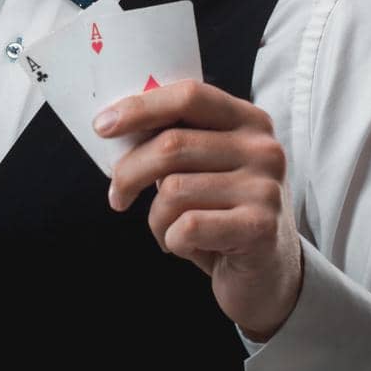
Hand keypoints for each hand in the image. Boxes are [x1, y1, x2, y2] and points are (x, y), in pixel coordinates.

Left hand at [98, 80, 303, 340]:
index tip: (102, 126)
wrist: (268, 274)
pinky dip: (172, 240)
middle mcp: (263, 147)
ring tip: (170, 230)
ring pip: (173, 190)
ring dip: (156, 218)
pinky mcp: (260, 227)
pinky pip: (188, 226)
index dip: (140, 108)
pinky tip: (187, 246)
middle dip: (129, 173)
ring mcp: (265, 187)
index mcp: (249, 120)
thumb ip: (177, 140)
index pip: (189, 96)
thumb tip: (115, 125)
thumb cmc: (222, 214)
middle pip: (172, 144)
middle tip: (117, 196)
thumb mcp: (206, 167)